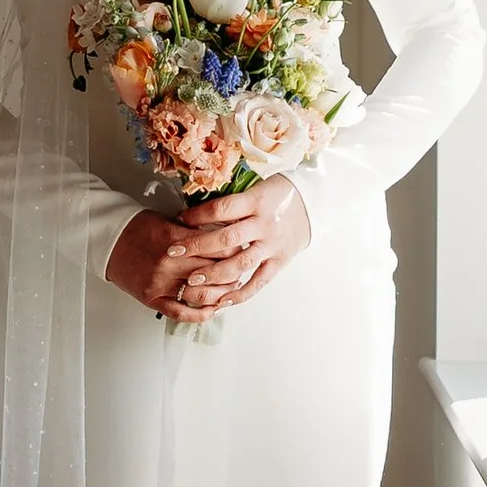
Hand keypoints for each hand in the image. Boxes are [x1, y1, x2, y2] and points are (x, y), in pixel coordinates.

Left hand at [105, 178, 310, 321]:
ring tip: (191, 281)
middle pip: (227, 239)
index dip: (197, 215)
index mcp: (257, 201)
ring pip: (240, 264)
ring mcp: (273, 245)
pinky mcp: (280, 262)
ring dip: (214, 274)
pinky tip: (221, 301)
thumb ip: (231, 199)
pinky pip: (259, 282)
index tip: (179, 220)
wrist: (313, 204)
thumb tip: (195, 208)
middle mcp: (265, 224)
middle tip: (173, 253)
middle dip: (197, 247)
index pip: (222, 209)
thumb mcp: (256, 186)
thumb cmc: (277, 192)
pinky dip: (240, 293)